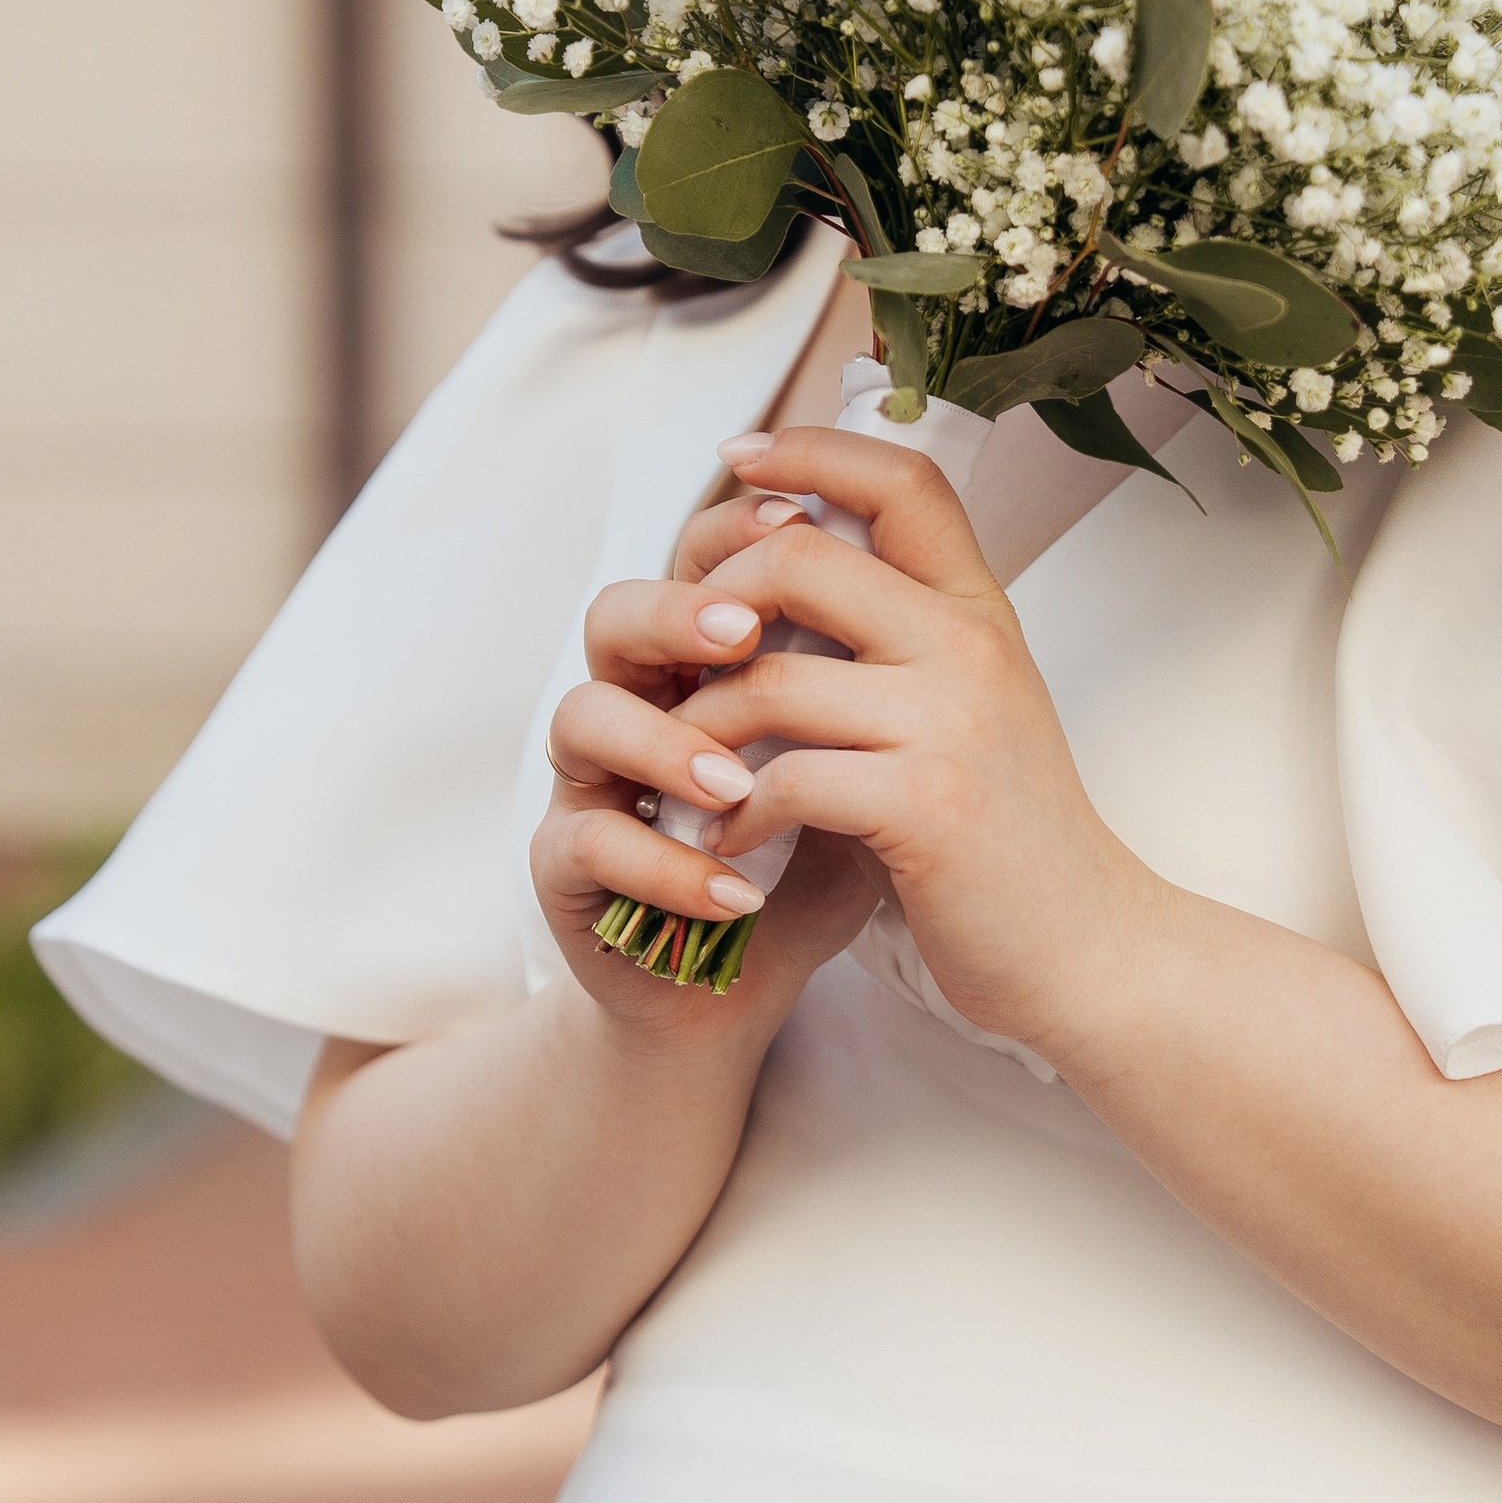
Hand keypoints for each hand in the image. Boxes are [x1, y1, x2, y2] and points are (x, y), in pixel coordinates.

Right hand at [531, 489, 882, 1053]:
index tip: (796, 514)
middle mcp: (637, 705)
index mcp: (703, 663)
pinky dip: (667, 867)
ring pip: (581, 716)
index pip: (695, 559)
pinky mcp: (568, 870)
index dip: (733, 525)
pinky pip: (592, 844)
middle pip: (615, 614)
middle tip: (739, 634)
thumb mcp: (861, 760)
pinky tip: (736, 892)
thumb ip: (872, 680)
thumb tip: (933, 584)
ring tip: (734, 785)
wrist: (753, 987)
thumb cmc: (811, 861)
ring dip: (663, 745)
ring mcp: (592, 784)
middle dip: (675, 611)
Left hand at [563, 430, 1146, 1050]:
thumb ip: (900, 635)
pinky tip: (726, 841)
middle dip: (710, 604)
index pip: (901, 480)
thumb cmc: (1009, 834)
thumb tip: (788, 562)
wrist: (1087, 951)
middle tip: (677, 664)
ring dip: (697, 730)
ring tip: (681, 773)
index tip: (738, 463)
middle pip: (800, 558)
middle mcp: (969, 647)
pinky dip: (732, 813)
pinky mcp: (926, 807)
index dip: (810, 452)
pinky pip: (782, 779)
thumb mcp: (971, 704)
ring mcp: (951, 723)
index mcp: (979, 611)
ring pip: (767, 677)